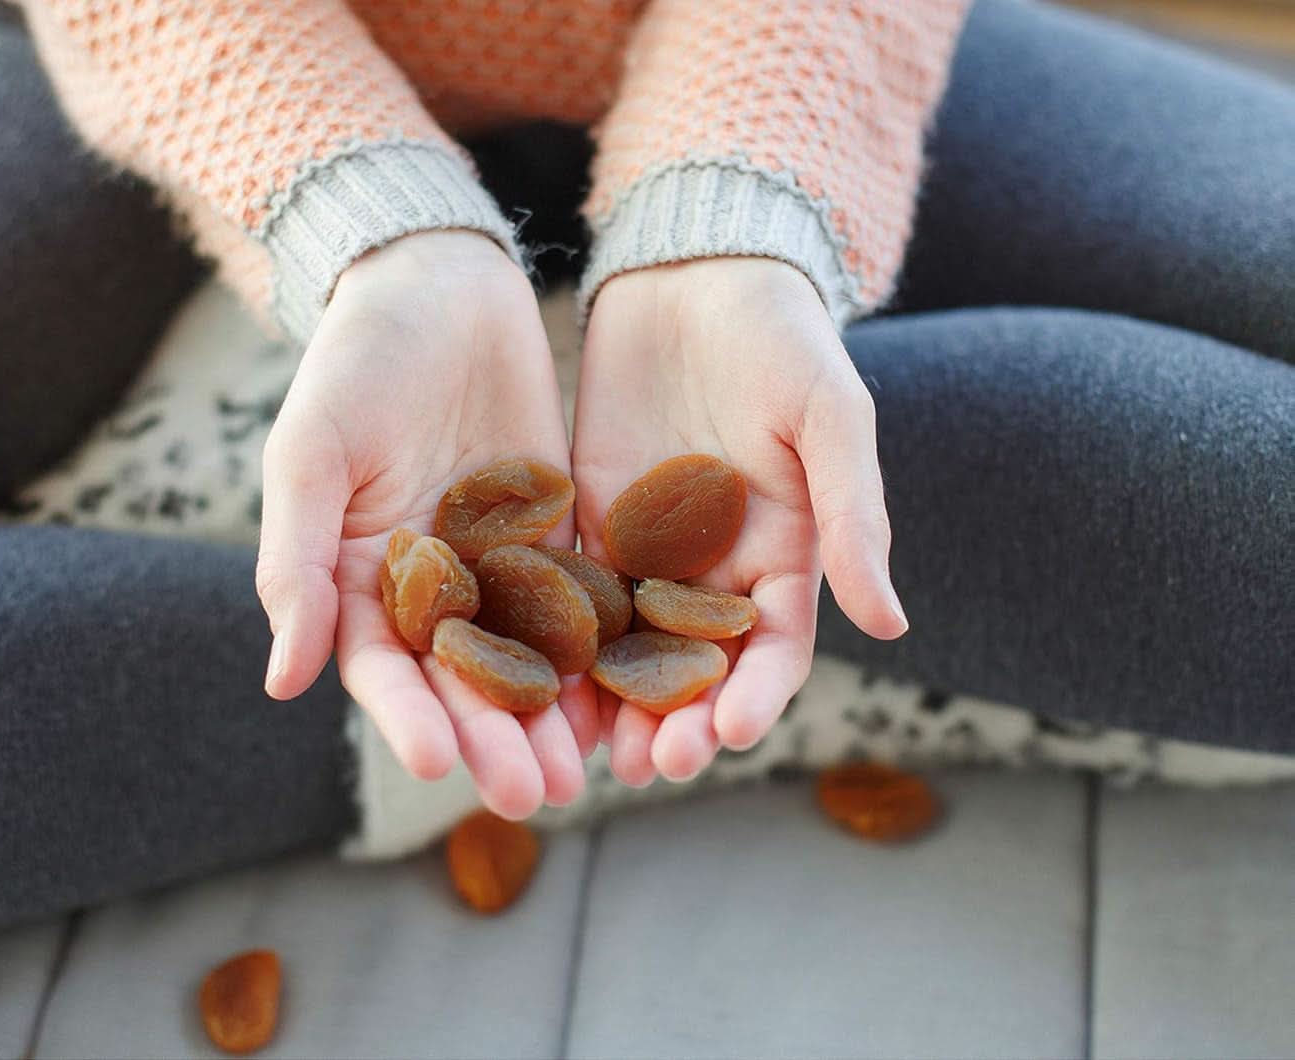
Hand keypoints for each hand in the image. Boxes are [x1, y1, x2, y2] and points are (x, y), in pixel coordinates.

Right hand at [257, 231, 593, 818]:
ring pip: (529, 655)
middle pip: (463, 680)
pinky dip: (602, 649)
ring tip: (585, 770)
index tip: (440, 764)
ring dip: (553, 714)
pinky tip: (630, 691)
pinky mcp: (560, 530)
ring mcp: (501, 563)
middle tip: (532, 794)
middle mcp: (433, 587)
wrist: (438, 283)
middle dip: (495, 737)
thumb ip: (296, 564)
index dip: (408, 717)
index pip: (382, 668)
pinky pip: (584, 599)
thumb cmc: (354, 363)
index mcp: (360, 578)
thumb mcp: (311, 455)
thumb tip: (283, 679)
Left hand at [572, 258, 907, 785]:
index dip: (755, 695)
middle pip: (696, 664)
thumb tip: (891, 625)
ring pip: (629, 644)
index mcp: (784, 552)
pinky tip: (532, 676)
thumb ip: (853, 516)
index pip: (773, 647)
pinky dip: (557, 638)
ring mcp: (648, 546)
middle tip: (648, 765)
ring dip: (612, 701)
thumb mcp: (830, 419)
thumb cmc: (783, 339)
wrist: (698, 274)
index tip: (726, 735)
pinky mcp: (588, 519)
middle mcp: (714, 565)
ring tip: (588, 752)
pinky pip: (570, 589)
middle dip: (675, 717)